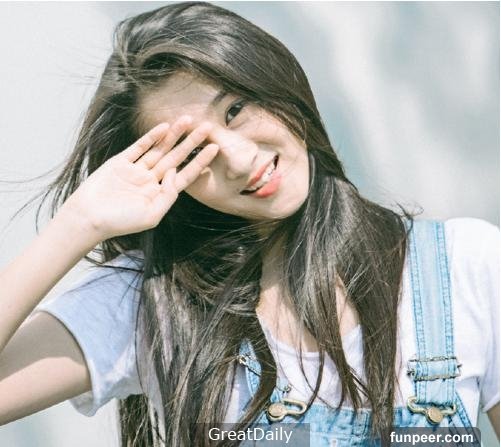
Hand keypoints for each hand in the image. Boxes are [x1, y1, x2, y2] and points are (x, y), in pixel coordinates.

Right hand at [61, 116, 217, 240]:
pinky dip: (151, 137)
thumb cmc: (120, 222)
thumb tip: (174, 173)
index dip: (200, 161)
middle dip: (192, 142)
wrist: (88, 217)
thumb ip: (168, 195)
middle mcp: (151, 181)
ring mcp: (136, 170)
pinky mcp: (121, 162)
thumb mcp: (152, 215)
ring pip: (159, 149)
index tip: (215, 148)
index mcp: (160, 195)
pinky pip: (139, 147)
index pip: (185, 175)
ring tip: (188, 120)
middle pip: (175, 158)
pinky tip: (164, 126)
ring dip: (174, 135)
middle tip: (208, 127)